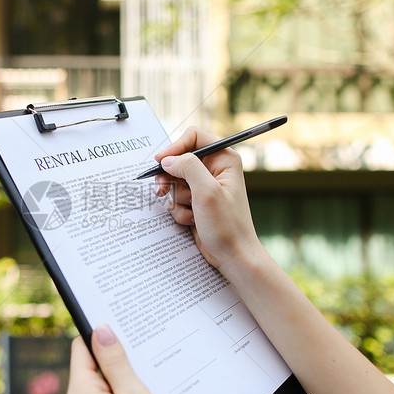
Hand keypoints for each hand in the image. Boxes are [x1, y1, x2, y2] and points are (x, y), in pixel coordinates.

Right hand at [154, 127, 259, 271]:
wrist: (233, 256)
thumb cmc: (228, 226)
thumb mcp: (207, 192)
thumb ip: (188, 168)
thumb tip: (168, 160)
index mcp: (224, 159)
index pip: (194, 137)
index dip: (175, 147)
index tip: (161, 162)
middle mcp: (214, 169)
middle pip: (179, 159)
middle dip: (171, 178)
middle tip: (162, 190)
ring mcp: (204, 186)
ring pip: (175, 181)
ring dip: (176, 198)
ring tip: (189, 211)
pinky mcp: (197, 201)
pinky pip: (176, 198)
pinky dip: (179, 210)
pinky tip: (192, 220)